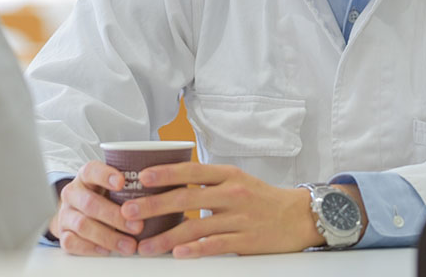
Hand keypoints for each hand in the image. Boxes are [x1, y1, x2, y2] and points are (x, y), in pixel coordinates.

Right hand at [48, 160, 144, 255]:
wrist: (80, 210)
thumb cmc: (104, 195)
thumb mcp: (113, 185)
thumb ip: (128, 185)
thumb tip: (158, 188)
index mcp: (85, 176)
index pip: (92, 170)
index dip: (106, 175)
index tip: (122, 182)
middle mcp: (72, 193)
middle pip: (90, 203)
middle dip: (115, 216)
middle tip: (138, 226)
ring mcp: (65, 214)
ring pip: (82, 225)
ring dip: (109, 237)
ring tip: (130, 245)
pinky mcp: (62, 233)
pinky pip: (72, 242)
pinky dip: (91, 248)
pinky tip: (108, 250)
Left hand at [120, 162, 324, 257]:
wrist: (297, 216)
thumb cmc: (261, 198)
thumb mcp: (236, 180)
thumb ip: (207, 182)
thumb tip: (169, 184)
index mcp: (228, 175)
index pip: (192, 171)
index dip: (165, 173)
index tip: (141, 177)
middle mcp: (232, 193)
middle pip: (186, 199)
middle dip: (153, 206)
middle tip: (128, 213)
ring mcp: (240, 218)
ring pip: (195, 227)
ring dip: (166, 237)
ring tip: (144, 245)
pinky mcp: (246, 240)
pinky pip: (215, 245)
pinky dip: (195, 250)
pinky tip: (178, 255)